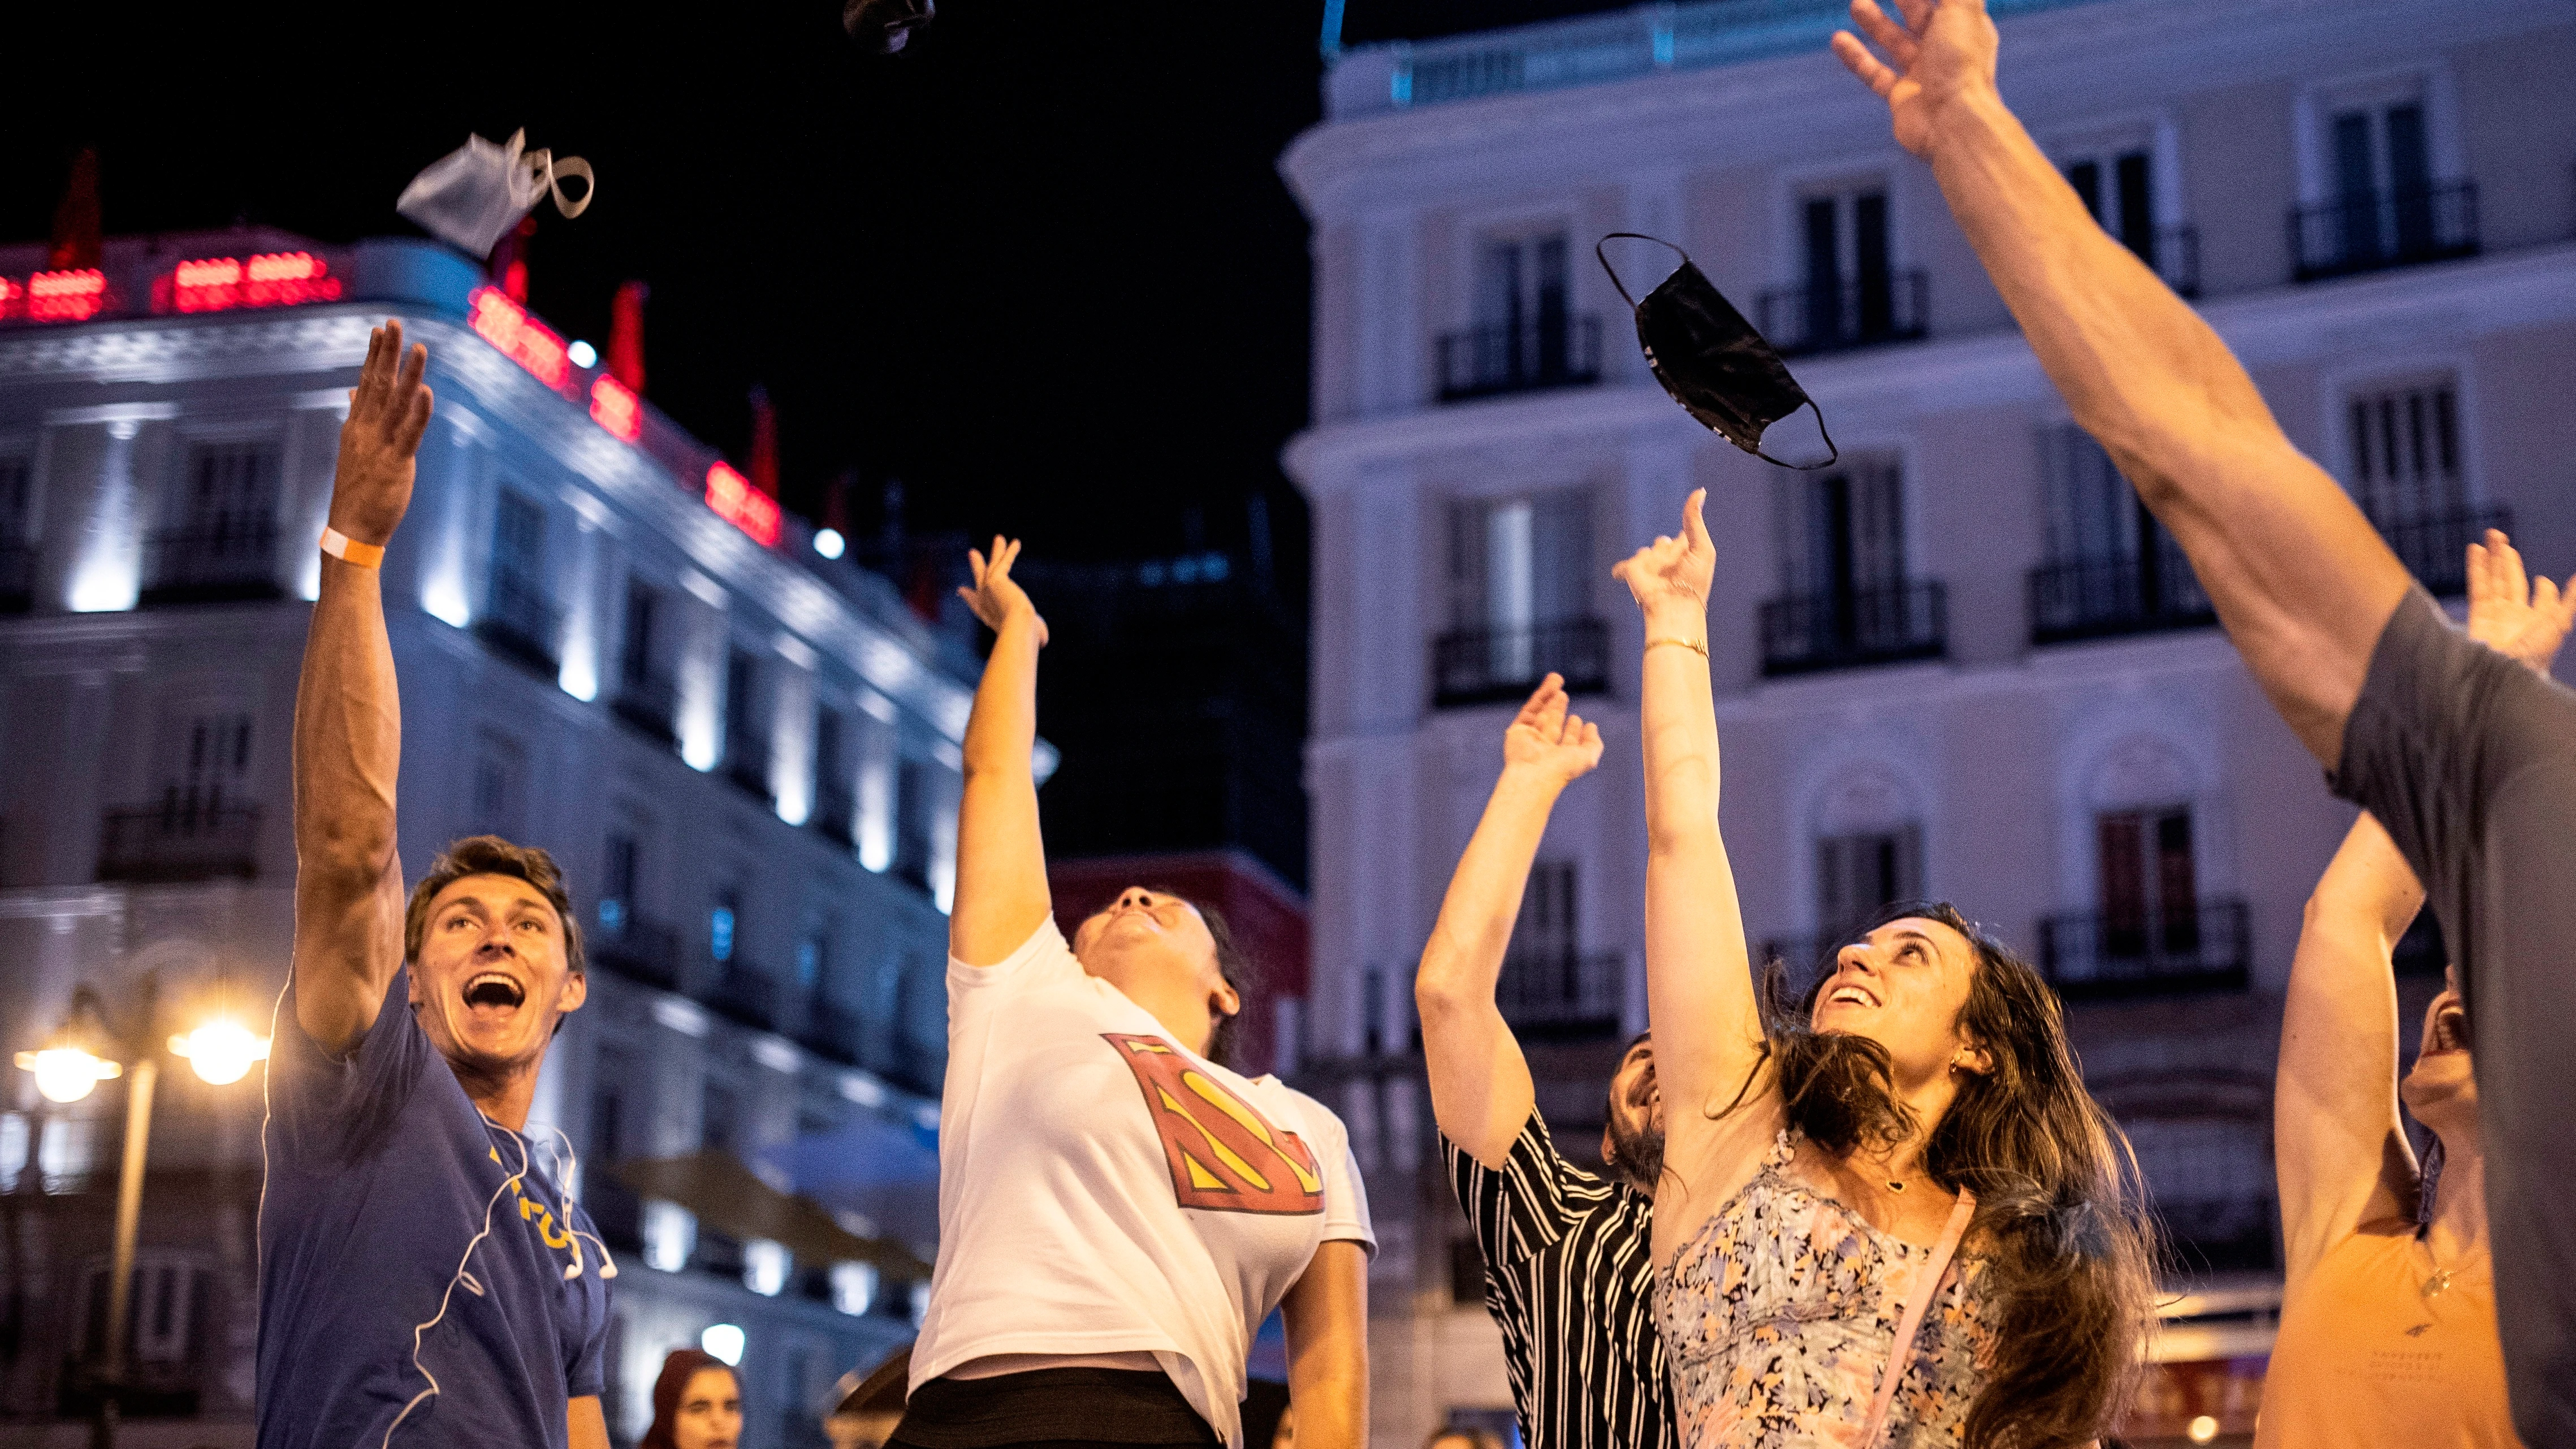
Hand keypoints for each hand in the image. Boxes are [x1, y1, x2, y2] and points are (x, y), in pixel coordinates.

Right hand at [328, 321, 433, 546]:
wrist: (351, 528)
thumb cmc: (357, 489)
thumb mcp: (354, 448)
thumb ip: (358, 418)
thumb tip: (355, 394)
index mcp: (357, 426)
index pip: (365, 383)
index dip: (373, 355)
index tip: (378, 329)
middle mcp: (365, 430)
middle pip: (377, 384)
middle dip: (387, 352)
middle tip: (393, 323)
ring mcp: (379, 445)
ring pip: (395, 403)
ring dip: (408, 374)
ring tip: (419, 347)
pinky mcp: (395, 463)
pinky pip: (409, 433)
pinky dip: (418, 412)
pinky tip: (426, 391)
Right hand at [957, 535, 1049, 643]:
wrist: (1017, 629)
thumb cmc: (1025, 637)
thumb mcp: (1030, 635)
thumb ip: (1036, 634)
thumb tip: (1044, 639)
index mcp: (988, 616)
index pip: (976, 604)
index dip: (969, 597)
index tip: (962, 590)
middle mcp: (984, 601)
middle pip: (980, 578)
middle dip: (977, 566)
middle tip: (973, 553)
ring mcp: (987, 589)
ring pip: (992, 565)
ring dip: (997, 551)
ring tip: (999, 538)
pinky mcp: (996, 579)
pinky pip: (1005, 562)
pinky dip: (1010, 552)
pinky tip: (1016, 542)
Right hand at [1501, 674, 1604, 787]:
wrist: (1534, 774)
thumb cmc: (1561, 769)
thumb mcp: (1587, 758)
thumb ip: (1593, 744)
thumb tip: (1592, 727)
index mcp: (1558, 758)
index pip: (1566, 741)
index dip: (1572, 730)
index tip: (1577, 719)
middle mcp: (1543, 748)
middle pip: (1551, 724)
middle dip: (1557, 709)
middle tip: (1563, 695)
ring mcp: (1529, 739)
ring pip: (1540, 713)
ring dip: (1549, 697)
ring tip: (1557, 679)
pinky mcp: (1518, 730)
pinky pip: (1530, 709)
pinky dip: (1541, 696)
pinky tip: (1551, 686)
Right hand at [1612, 488, 1717, 631]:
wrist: (1674, 605)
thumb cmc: (1693, 580)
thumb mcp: (1700, 546)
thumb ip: (1694, 519)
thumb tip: (1700, 490)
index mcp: (1685, 552)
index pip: (1684, 537)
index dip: (1686, 535)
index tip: (1687, 533)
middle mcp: (1667, 559)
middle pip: (1662, 543)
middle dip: (1664, 545)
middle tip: (1668, 549)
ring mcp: (1649, 566)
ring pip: (1644, 552)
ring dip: (1647, 557)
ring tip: (1657, 572)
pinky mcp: (1632, 573)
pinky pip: (1622, 568)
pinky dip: (1621, 570)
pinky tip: (1620, 573)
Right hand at [1830, 0, 1999, 159]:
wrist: (1954, 124)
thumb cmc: (1961, 65)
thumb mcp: (1961, 9)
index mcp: (1964, 25)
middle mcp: (1945, 48)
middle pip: (1918, 13)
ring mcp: (1923, 73)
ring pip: (1894, 41)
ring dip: (1875, 22)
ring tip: (1855, 3)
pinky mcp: (1902, 97)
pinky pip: (1875, 72)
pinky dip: (1856, 57)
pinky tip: (1838, 40)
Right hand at [2465, 528, 2575, 675]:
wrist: (2503, 673)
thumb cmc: (2534, 652)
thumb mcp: (2558, 624)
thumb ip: (2569, 601)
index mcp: (2538, 619)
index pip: (2539, 595)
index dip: (2543, 587)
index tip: (2543, 583)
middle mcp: (2516, 615)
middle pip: (2511, 580)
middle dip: (2508, 559)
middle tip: (2501, 537)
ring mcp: (2495, 614)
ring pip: (2494, 579)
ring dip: (2493, 557)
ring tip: (2492, 535)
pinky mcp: (2479, 614)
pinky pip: (2477, 586)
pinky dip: (2477, 567)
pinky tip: (2476, 550)